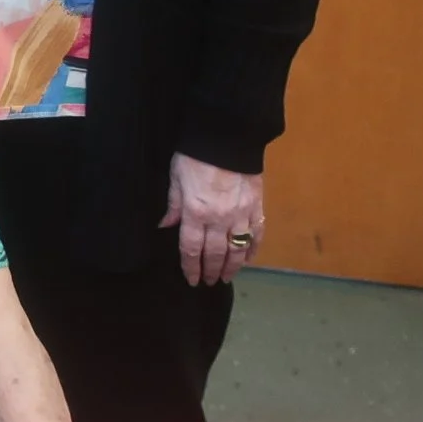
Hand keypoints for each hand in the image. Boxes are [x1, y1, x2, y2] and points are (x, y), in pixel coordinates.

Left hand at [160, 152, 262, 286]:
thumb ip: (173, 204)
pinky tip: (248, 258)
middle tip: (210, 282)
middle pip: (215, 253)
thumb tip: (165, 226)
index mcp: (195, 212)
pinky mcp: (257, 207)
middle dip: (211, 271)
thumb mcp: (176, 177)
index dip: (191, 267)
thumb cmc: (196, 155)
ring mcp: (241, 214)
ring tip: (227, 277)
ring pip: (237, 249)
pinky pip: (256, 234)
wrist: (228, 138)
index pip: (191, 248)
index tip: (191, 279)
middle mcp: (219, 219)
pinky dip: (252, 249)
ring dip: (232, 266)